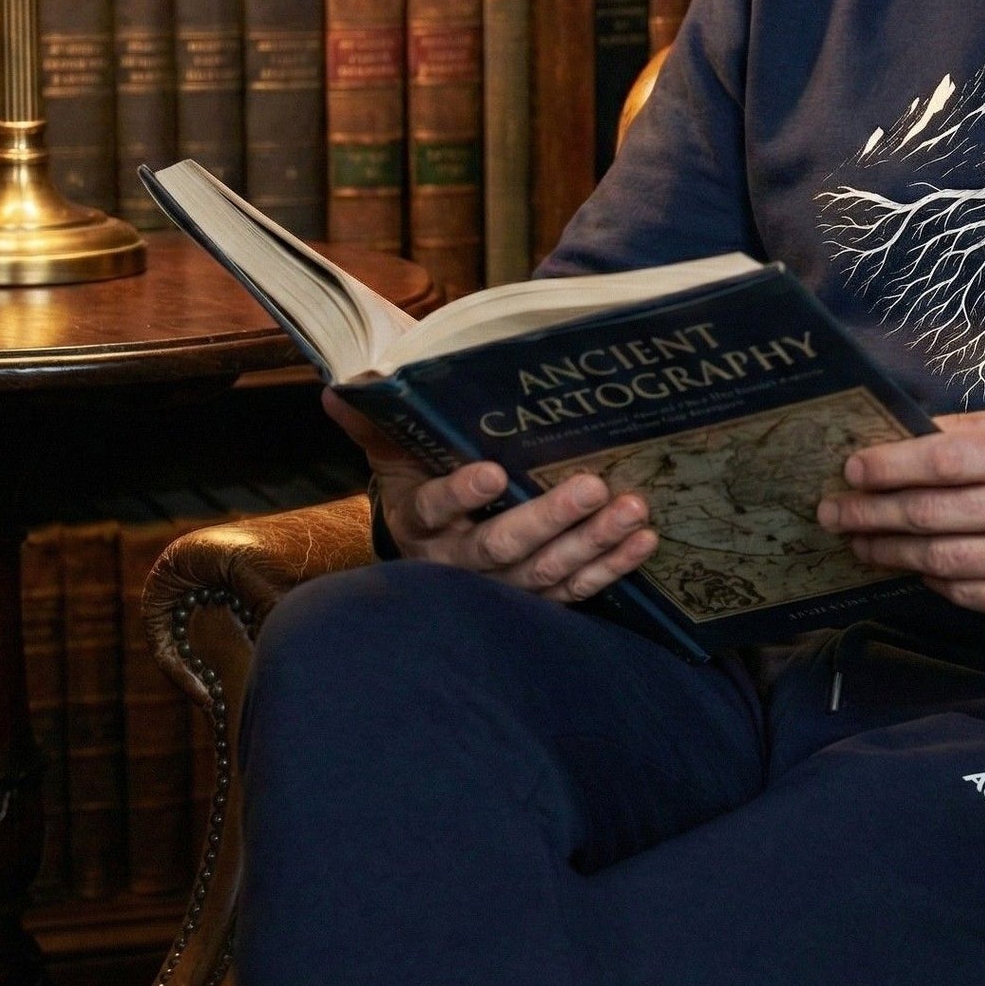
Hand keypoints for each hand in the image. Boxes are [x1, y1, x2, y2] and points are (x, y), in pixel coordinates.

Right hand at [322, 390, 656, 601]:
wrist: (433, 537)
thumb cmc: (419, 477)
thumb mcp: (393, 449)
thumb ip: (375, 420)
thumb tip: (341, 387)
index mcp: (418, 521)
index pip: (435, 510)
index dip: (461, 494)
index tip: (494, 473)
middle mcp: (456, 562)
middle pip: (501, 547)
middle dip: (549, 518)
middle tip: (593, 486)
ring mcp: (499, 586)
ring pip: (545, 573)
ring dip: (592, 543)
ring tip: (633, 510)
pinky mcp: (536, 598)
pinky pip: (575, 590)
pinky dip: (611, 568)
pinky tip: (643, 541)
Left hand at [815, 402, 984, 626]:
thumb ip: (974, 430)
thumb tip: (906, 433)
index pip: (943, 461)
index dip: (889, 466)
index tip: (851, 469)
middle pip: (931, 514)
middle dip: (871, 513)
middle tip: (832, 511)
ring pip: (941, 560)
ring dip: (889, 553)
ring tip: (857, 543)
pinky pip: (966, 594)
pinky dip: (931, 580)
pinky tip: (909, 567)